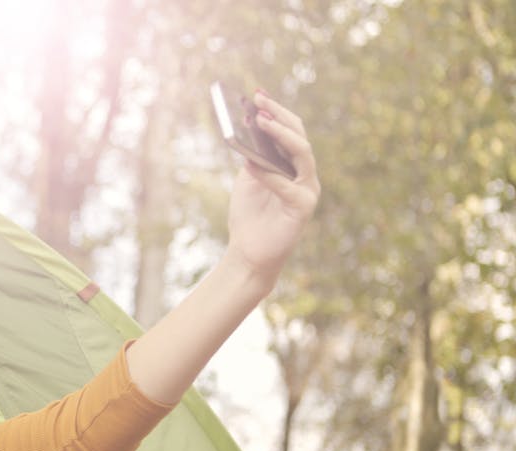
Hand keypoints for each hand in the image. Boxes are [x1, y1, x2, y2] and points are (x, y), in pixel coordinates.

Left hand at [226, 92, 320, 282]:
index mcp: (293, 165)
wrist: (248, 251)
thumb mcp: (248, 178)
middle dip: (279, 116)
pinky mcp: (303, 207)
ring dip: (281, 136)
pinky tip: (251, 164)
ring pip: (302, 154)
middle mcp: (305, 174)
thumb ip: (254, 155)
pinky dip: (268, 174)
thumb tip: (251, 129)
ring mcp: (308, 190)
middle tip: (260, 100)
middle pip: (299, 136)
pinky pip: (286, 185)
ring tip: (261, 122)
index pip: (290, 130)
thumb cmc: (249, 214)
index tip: (258, 93)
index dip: (276, 111)